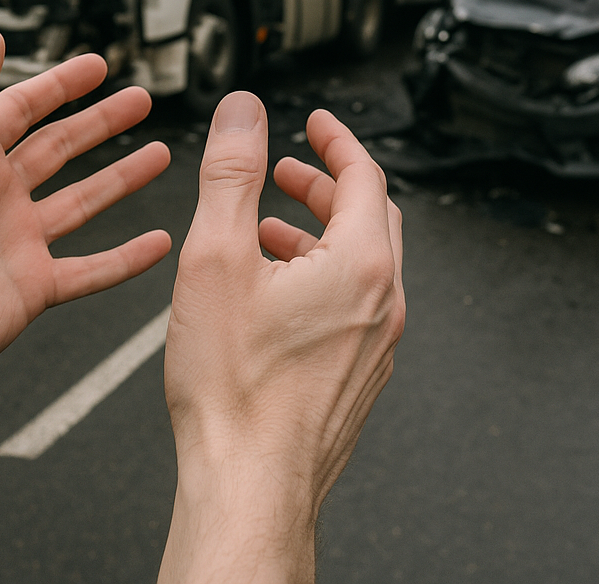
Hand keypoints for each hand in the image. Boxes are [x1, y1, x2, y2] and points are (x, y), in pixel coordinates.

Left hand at [0, 29, 171, 409]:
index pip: (22, 108)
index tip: (96, 66)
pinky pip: (92, 270)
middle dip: (101, 122)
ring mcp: (17, 243)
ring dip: (122, 178)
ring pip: (84, 201)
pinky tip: (155, 243)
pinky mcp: (31, 289)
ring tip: (159, 155)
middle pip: (61, 148)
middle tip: (139, 101)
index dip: (60, 84)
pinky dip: (126, 258)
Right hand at [159, 92, 403, 582]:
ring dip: (320, 231)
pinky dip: (321, 275)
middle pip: (369, 216)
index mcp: (360, 266)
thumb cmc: (234, 389)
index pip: (364, 175)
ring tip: (270, 228)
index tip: (316, 123)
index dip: (336, 139)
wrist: (249, 486)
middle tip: (289, 171)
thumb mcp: (216, 256)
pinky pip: (353, 305)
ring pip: (361, 264)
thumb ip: (232, 172)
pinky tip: (275, 292)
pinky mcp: (358, 375)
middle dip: (328, 183)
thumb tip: (242, 113)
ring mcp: (375, 344)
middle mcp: (382, 304)